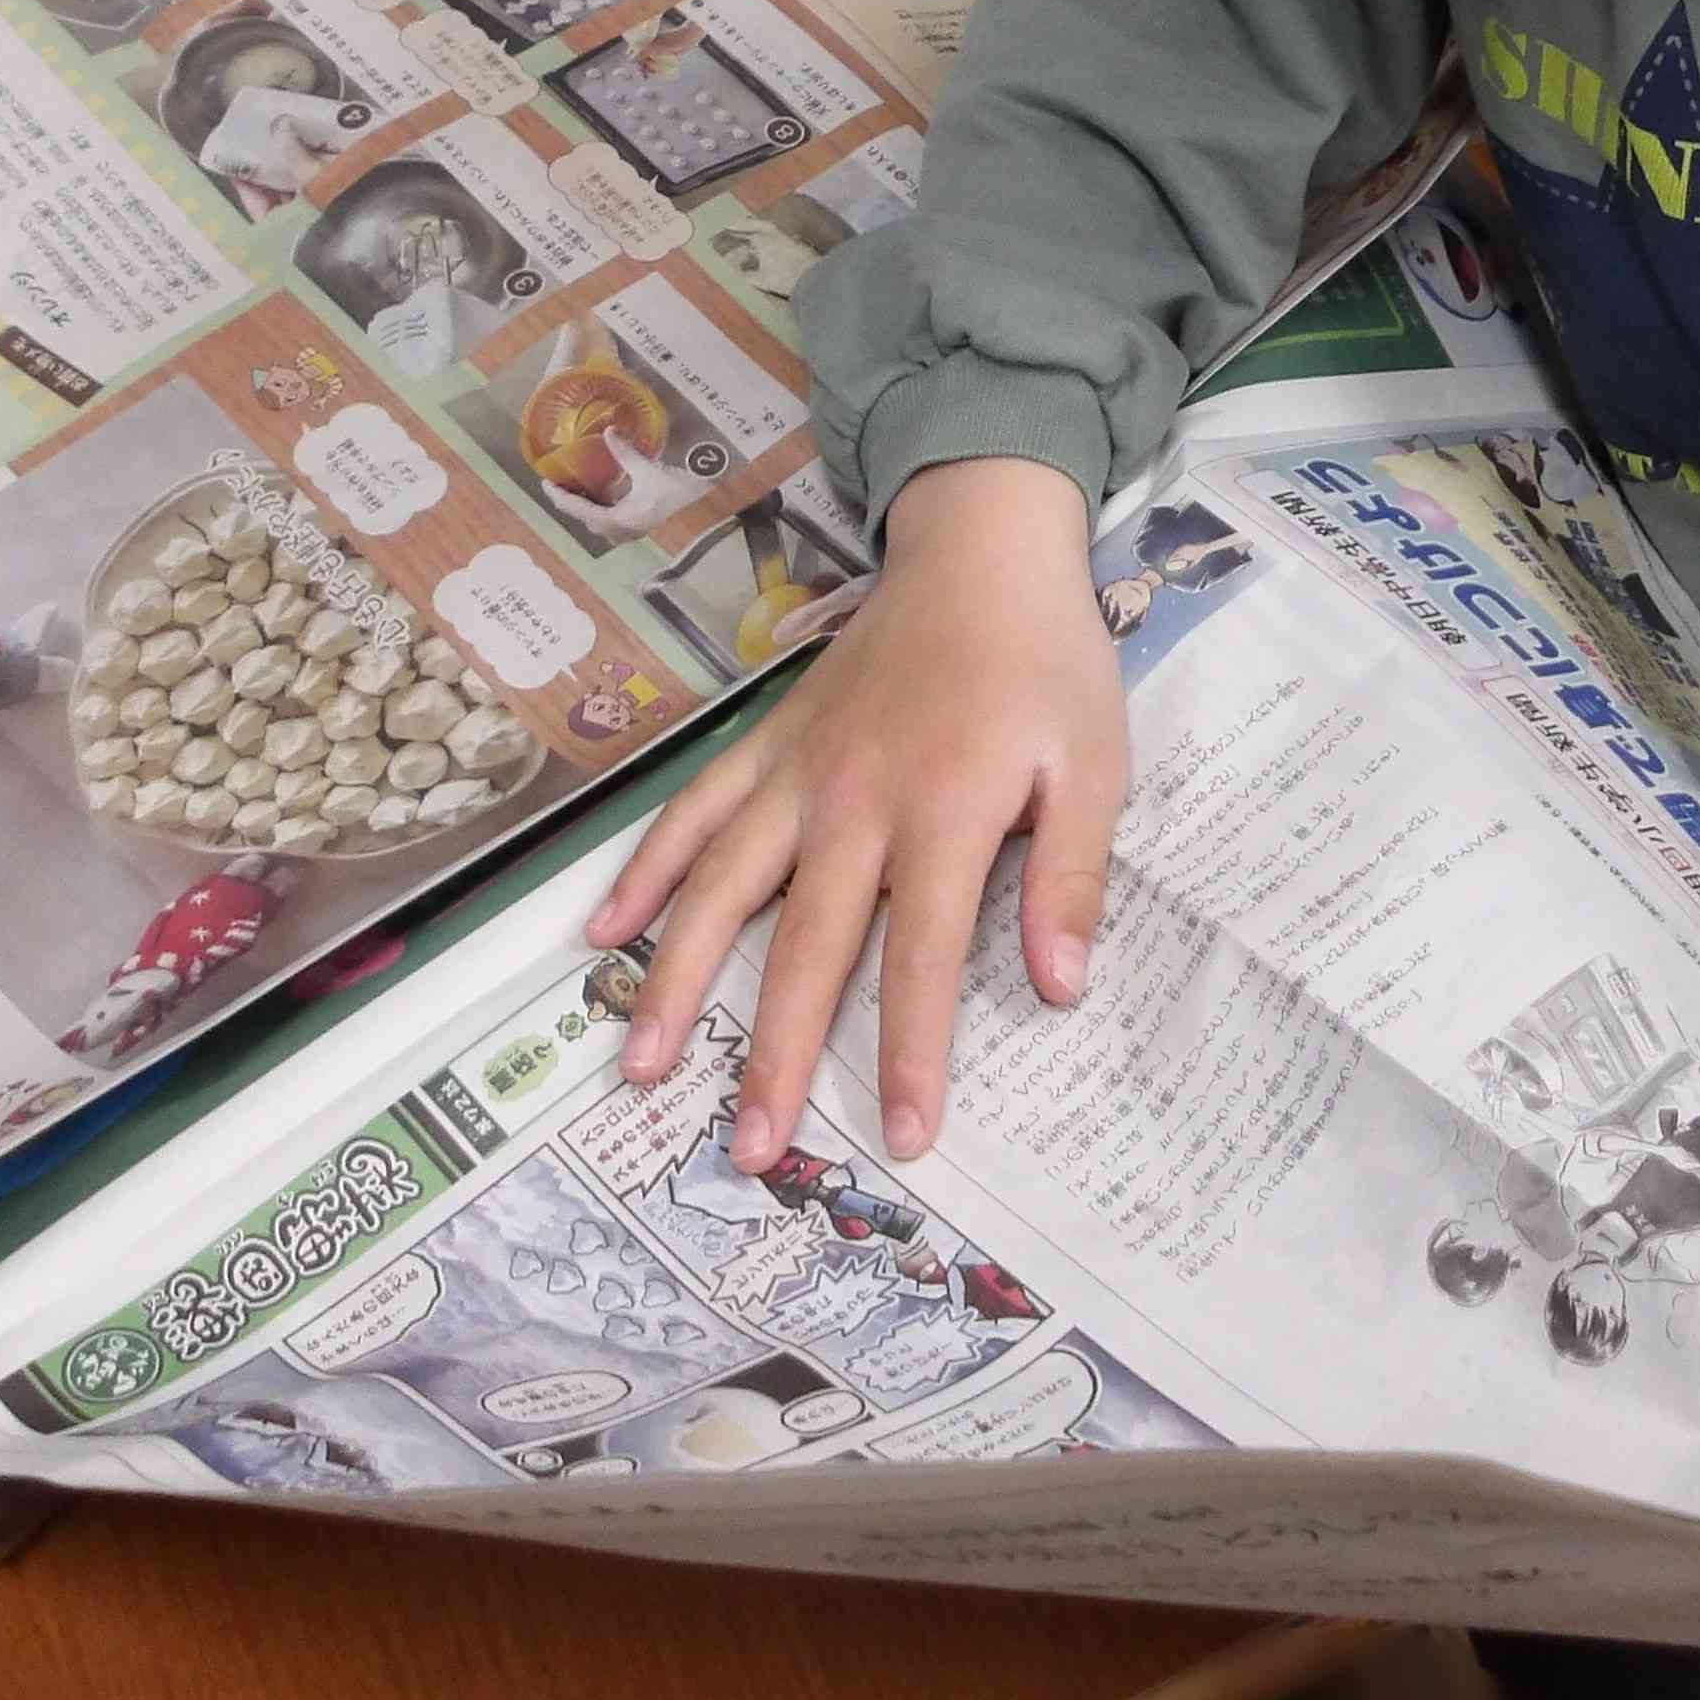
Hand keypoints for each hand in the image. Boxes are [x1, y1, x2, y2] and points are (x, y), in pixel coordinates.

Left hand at [537, 430, 713, 545]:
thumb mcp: (648, 471)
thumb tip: (607, 431)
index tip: (544, 482)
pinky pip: (609, 518)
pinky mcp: (637, 526)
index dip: (557, 496)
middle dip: (568, 501)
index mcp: (616, 521)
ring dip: (584, 504)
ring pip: (595, 520)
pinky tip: (601, 490)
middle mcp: (619, 531)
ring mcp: (629, 531)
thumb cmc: (678, 494)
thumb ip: (625, 453)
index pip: (576, 509)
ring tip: (575, 484)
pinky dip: (599, 505)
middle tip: (558, 481)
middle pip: (582, 517)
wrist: (706, 510)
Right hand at [588, 457, 1120, 1165]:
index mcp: (944, 813)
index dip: (914, 1052)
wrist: (979, 550)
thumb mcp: (1095, 764)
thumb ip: (1073, 877)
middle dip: (776, 1055)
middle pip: (806, 949)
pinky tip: (604, 935)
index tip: (904, 1137)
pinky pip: (693, 814)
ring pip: (721, 890)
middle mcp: (853, 803)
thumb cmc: (1046, 663)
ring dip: (679, 982)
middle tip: (748, 1149)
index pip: (923, 958)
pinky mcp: (766, 746)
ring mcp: (797, 774)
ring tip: (641, 1065)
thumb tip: (1061, 987)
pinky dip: (646, 872)